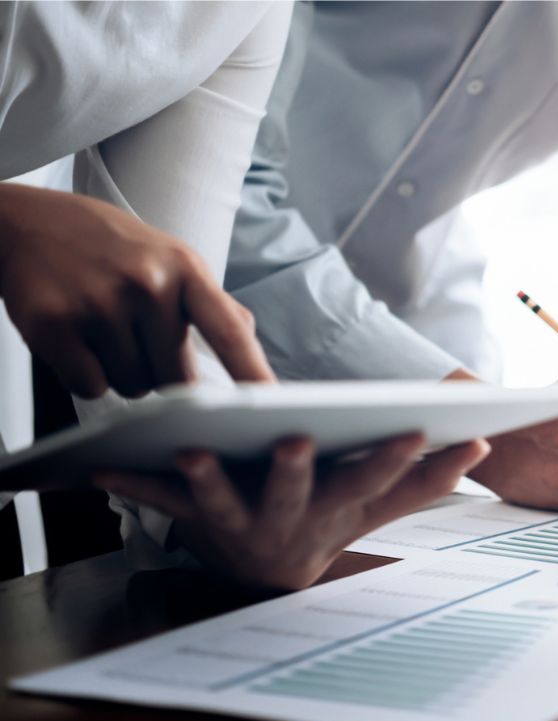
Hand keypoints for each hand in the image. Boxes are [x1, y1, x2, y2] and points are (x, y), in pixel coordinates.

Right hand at [0, 184, 273, 397]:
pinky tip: (78, 339)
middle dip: (164, 373)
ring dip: (124, 374)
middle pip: (178, 379)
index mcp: (185, 268)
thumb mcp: (171, 257)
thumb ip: (211, 300)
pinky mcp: (54, 326)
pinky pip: (91, 387)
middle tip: (138, 337)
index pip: (229, 331)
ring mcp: (99, 304)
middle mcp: (147, 284)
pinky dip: (86, 376)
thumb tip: (247, 337)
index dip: (253, 372)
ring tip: (105, 330)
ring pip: (135, 387)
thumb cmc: (109, 246)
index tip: (272, 403)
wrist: (27, 222)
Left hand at [95, 435, 490, 589]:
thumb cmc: (327, 520)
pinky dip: (130, 482)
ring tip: (193, 452)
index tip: (418, 429)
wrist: (266, 570)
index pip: (375, 481)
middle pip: (296, 493)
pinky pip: (158, 500)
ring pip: (222, 501)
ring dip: (207, 480)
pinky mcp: (193, 517)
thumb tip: (482, 444)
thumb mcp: (377, 505)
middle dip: (296, 470)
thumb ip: (426, 478)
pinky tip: (98, 467)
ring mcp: (239, 521)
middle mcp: (290, 519)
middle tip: (296, 441)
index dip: (397, 459)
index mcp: (339, 508)